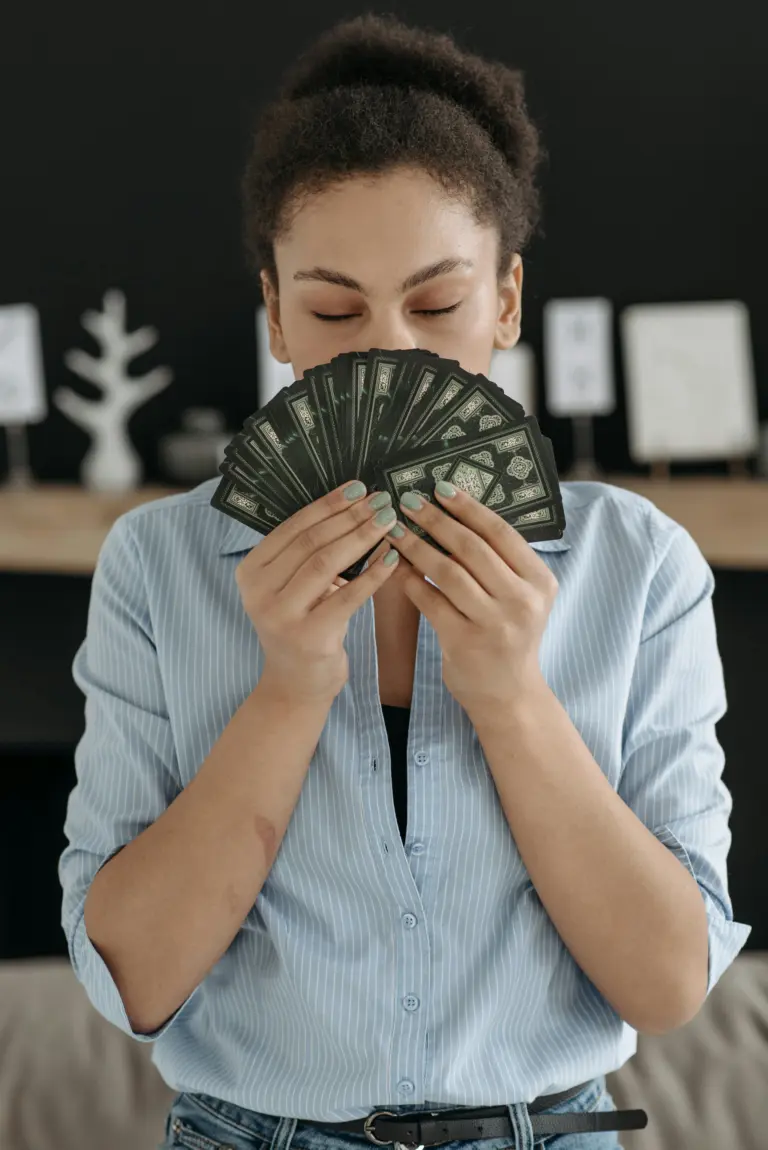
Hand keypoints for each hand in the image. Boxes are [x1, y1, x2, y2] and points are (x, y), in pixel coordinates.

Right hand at [235, 481, 399, 701]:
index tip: (358, 487)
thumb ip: (309, 553)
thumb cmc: (303, 625)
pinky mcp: (308, 636)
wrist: (296, 685)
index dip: (327, 504)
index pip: (293, 527)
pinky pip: (347, 597)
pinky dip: (372, 574)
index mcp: (251, 571)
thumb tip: (355, 504)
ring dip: (361, 538)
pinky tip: (392, 558)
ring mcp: (280, 616)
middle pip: (311, 542)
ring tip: (388, 522)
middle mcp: (259, 592)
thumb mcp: (294, 587)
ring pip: (325, 563)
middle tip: (381, 501)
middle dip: (350, 517)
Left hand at [385, 482, 558, 714]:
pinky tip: (396, 567)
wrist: (508, 694)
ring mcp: (494, 624)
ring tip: (396, 531)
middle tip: (409, 502)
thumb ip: (499, 562)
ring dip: (417, 548)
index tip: (440, 488)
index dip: (469, 508)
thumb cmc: (509, 635)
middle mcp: (522, 601)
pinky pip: (431, 602)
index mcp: (540, 582)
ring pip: (448, 573)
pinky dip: (411, 582)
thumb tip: (454, 513)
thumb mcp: (520, 597)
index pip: (501, 534)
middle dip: (436, 521)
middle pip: (472, 549)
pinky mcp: (465, 643)